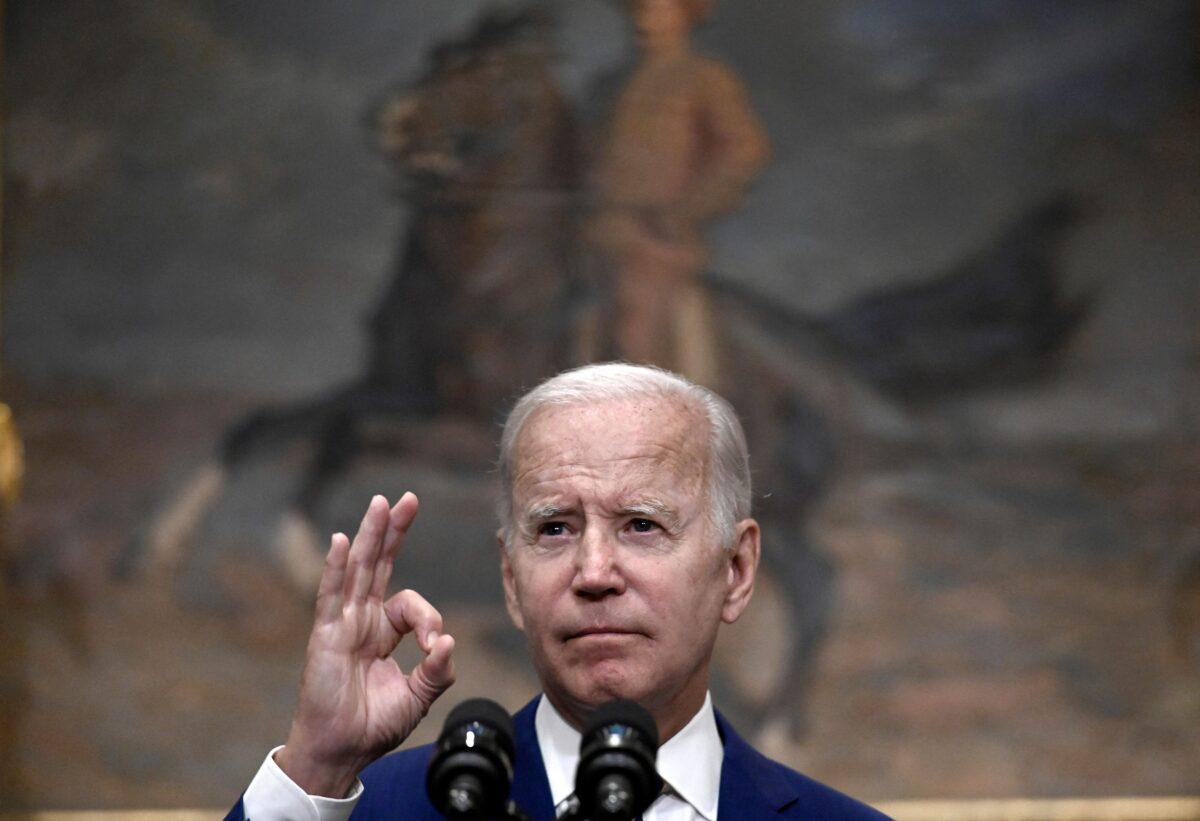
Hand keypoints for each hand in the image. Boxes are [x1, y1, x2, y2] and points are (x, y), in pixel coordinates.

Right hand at [276, 493, 455, 796]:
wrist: (342, 751)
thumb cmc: (374, 726)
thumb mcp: (418, 696)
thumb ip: (436, 670)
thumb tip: (448, 643)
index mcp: (382, 632)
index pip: (411, 605)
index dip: (429, 619)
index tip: (436, 645)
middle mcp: (361, 620)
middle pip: (379, 565)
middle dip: (394, 532)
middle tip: (408, 499)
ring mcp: (342, 624)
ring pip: (358, 570)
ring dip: (371, 535)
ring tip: (382, 503)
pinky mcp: (325, 636)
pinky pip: (330, 595)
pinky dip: (334, 567)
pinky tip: (340, 541)